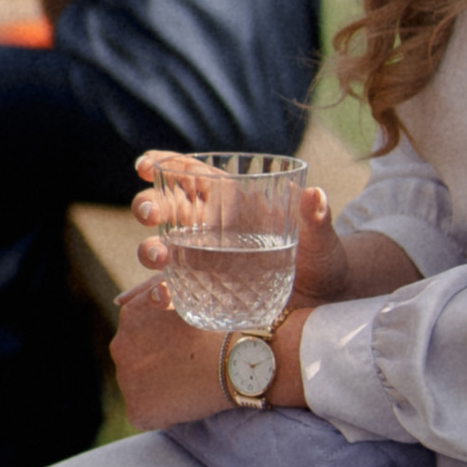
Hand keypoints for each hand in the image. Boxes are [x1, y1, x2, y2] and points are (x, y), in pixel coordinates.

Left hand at [111, 281, 310, 427]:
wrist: (239, 358)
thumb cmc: (221, 321)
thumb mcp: (188, 290)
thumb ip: (155, 288)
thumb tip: (124, 300)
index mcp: (130, 316)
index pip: (140, 332)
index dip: (164, 340)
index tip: (186, 344)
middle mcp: (120, 347)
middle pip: (136, 359)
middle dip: (158, 363)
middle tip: (190, 364)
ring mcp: (126, 381)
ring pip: (140, 386)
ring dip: (160, 386)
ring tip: (191, 382)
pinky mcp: (138, 410)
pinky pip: (146, 413)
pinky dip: (163, 410)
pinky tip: (186, 400)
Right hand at [134, 166, 343, 305]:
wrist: (322, 302)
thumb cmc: (320, 259)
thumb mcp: (320, 239)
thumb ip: (316, 218)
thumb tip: (315, 194)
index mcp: (233, 199)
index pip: (192, 174)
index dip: (166, 164)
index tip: (144, 165)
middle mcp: (210, 226)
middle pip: (167, 208)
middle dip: (149, 205)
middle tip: (149, 213)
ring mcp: (202, 260)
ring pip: (162, 247)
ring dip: (150, 249)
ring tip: (159, 257)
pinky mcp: (203, 293)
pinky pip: (172, 291)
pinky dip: (157, 294)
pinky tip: (155, 296)